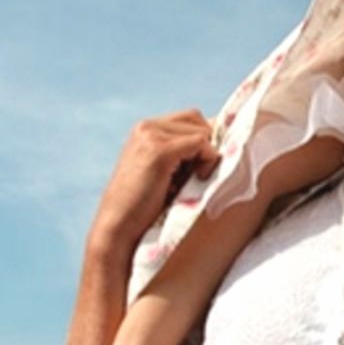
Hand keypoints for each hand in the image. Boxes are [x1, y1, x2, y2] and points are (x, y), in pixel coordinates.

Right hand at [89, 109, 218, 256]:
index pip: (191, 117)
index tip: (197, 166)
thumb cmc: (148, 204)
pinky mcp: (159, 151)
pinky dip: (207, 161)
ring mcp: (151, 136)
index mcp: (146, 129)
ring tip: (188, 180)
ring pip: (202, 131)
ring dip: (205, 156)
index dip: (203, 139)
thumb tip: (222, 134)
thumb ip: (187, 151)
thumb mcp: (169, 169)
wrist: (120, 226)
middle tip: (194, 174)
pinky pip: (201, 143)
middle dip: (205, 145)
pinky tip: (196, 180)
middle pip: (198, 120)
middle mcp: (147, 127)